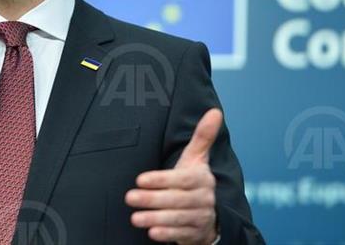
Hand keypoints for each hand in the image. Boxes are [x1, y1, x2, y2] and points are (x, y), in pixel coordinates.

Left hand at [125, 108, 221, 244]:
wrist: (212, 215)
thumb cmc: (195, 182)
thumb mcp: (197, 160)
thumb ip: (203, 137)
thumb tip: (215, 111)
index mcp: (202, 178)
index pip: (182, 179)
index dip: (161, 180)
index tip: (139, 179)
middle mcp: (204, 199)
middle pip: (177, 200)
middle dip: (151, 200)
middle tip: (129, 197)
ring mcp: (201, 218)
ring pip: (177, 219)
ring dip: (155, 219)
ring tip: (135, 218)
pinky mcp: (196, 234)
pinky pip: (181, 235)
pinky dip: (167, 234)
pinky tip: (152, 232)